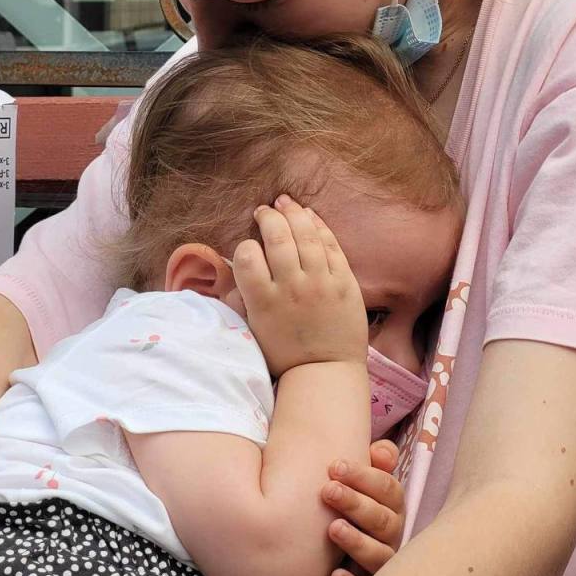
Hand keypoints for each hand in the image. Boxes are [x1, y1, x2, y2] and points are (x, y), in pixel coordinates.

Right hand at [233, 196, 368, 377]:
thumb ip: (242, 301)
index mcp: (264, 302)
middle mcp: (292, 288)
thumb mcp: (254, 331)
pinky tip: (310, 215)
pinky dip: (319, 226)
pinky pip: (331, 245)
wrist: (326, 372)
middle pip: (277, 238)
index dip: (245, 246)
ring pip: (306, 235)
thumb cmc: (285, 355)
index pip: (246, 257)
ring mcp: (320, 283)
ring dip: (294, 213)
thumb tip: (231, 276)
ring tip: (285, 202)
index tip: (249, 246)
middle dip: (268, 217)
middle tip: (264, 211)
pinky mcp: (344, 282)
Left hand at [322, 440, 404, 575]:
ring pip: (379, 555)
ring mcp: (383, 561)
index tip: (334, 466)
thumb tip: (380, 452)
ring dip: (357, 542)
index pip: (387, 487)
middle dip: (355, 504)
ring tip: (332, 529)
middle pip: (382, 519)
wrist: (344, 542)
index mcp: (393, 504)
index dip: (363, 476)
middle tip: (328, 491)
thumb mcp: (366, 478)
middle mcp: (393, 532)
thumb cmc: (355, 501)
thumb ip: (377, 459)